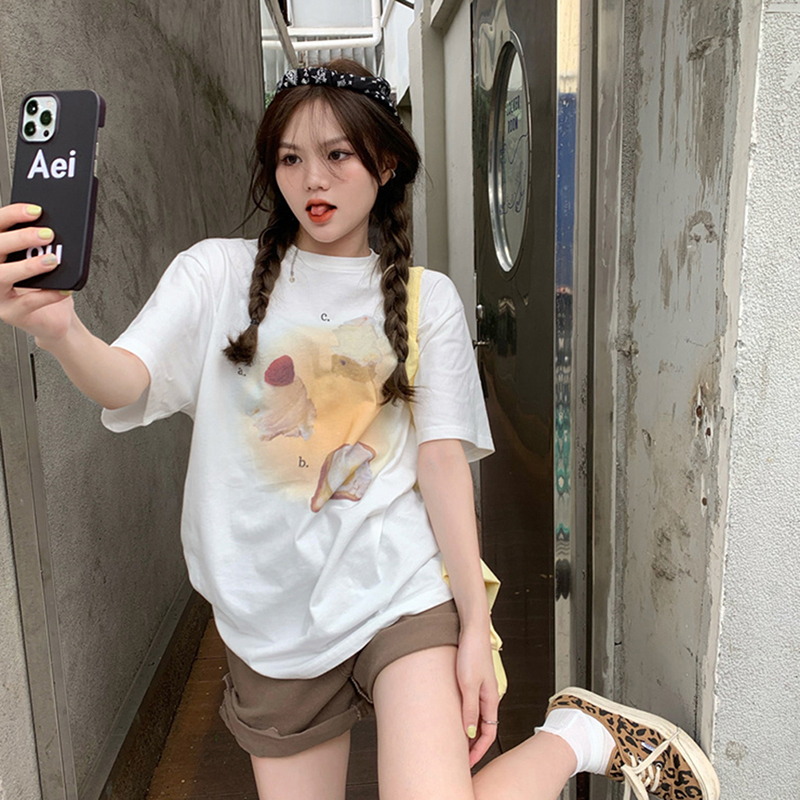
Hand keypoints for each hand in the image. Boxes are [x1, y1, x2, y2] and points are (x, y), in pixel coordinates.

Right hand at [0, 203, 75, 343]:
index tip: (35, 210)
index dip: (11, 215)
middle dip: (20, 238)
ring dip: (27, 266)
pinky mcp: (11, 313)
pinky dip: (47, 294)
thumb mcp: (44, 260)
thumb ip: (42, 245)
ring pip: (2, 275)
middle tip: (47, 234)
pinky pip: (27, 302)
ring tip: (52, 260)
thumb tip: (56, 225)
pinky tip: (63, 290)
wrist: (54, 319)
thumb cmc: (46, 286)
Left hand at [456, 624, 500, 767]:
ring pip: (476, 717)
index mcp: (491, 700)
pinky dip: (463, 716)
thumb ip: (469, 709)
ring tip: (453, 742)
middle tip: (458, 758)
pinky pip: (470, 705)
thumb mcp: (467, 684)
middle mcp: (488, 696)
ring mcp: (480, 688)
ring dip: (467, 731)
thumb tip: (468, 733)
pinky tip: (452, 717)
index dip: (478, 751)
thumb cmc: (471, 652)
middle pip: (483, 728)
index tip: (467, 764)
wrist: (471, 628)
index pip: (489, 735)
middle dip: (473, 745)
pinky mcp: (471, 680)